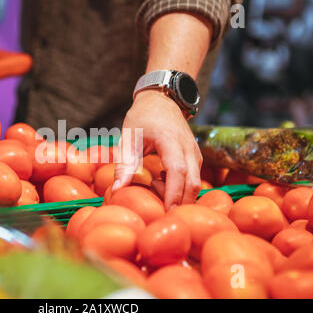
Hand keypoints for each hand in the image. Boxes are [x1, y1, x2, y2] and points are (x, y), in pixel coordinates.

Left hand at [113, 90, 202, 210]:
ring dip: (178, 195)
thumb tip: (117, 190)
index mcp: (171, 141)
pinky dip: (181, 188)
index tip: (164, 212)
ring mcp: (195, 153)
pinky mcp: (196, 158)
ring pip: (195, 184)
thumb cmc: (142, 117)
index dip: (172, 194)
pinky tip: (161, 180)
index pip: (177, 172)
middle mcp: (188, 148)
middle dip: (178, 202)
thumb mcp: (129, 138)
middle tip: (157, 207)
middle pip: (192, 184)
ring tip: (154, 185)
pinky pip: (194, 179)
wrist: (161, 100)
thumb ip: (125, 164)